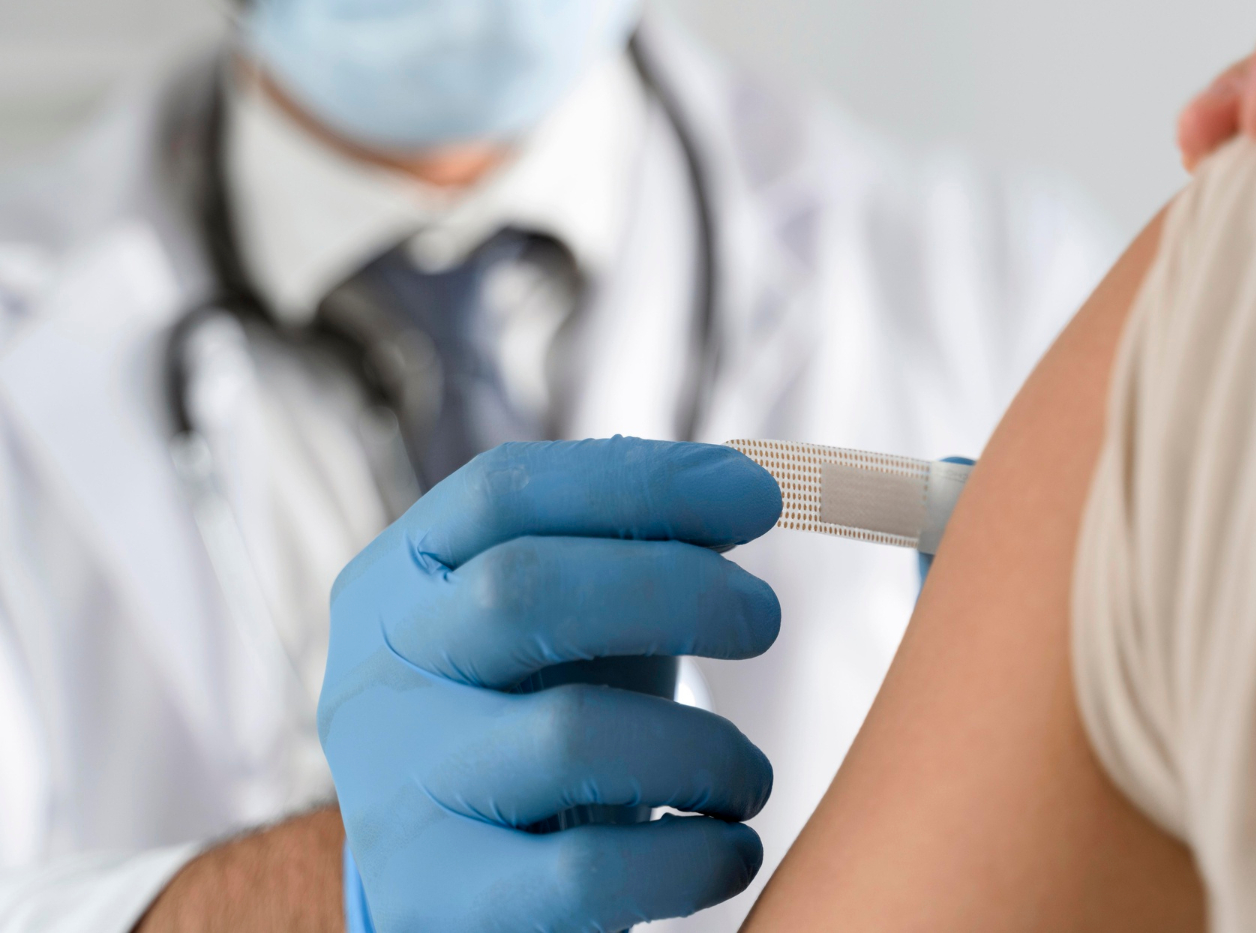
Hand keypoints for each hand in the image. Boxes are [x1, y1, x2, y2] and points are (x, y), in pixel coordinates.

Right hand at [319, 437, 783, 932]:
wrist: (461, 889)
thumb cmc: (536, 719)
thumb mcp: (567, 623)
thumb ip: (633, 547)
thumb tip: (746, 484)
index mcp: (396, 584)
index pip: (502, 493)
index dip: (640, 481)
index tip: (757, 494)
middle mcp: (374, 678)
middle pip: (520, 590)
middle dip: (672, 586)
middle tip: (763, 615)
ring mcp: (393, 794)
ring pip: (568, 737)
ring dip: (702, 749)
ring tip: (746, 777)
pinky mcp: (435, 902)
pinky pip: (587, 876)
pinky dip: (692, 857)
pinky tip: (727, 846)